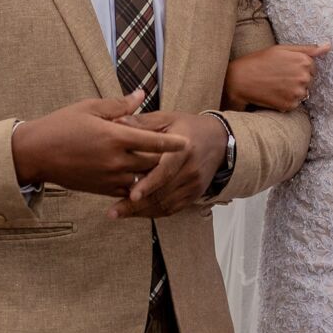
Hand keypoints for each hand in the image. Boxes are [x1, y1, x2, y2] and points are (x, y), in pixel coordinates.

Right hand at [12, 92, 189, 197]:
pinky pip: (129, 190)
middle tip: (173, 150)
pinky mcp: (103, 190)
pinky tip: (140, 178)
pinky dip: (137, 184)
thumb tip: (142, 95)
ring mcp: (109, 178)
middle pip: (153, 162)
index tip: (187, 142)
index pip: (153, 141)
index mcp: (115, 137)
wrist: (35, 154)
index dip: (173, 142)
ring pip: (143, 178)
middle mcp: (116, 160)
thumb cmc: (61, 125)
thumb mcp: (90, 108)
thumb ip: (119, 105)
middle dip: (164, 157)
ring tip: (159, 165)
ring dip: (151, 172)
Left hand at [111, 111, 227, 218]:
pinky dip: (153, 213)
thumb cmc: (189, 128)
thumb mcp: (167, 118)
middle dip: (136, 205)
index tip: (132, 195)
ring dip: (141, 212)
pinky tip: (136, 213)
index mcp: (184, 149)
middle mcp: (191, 170)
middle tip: (113, 211)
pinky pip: (172, 209)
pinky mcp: (194, 195)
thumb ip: (142, 123)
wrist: (219, 140)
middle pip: (163, 193)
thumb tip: (116, 122)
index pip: (165, 171)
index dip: (148, 184)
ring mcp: (193, 185)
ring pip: (166, 205)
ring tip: (118, 213)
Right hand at [224, 42, 330, 111]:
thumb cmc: (261, 61)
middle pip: (309, 81)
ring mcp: (297, 93)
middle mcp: (304, 78)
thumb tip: (328, 46)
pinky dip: (286, 100)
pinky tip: (275, 93)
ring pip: (302, 93)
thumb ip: (308, 49)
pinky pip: (295, 104)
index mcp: (304, 61)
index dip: (298, 67)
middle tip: (279, 76)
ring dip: (293, 91)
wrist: (241, 79)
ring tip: (276, 84)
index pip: (312, 67)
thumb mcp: (283, 49)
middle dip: (297, 79)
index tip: (285, 67)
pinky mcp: (290, 105)